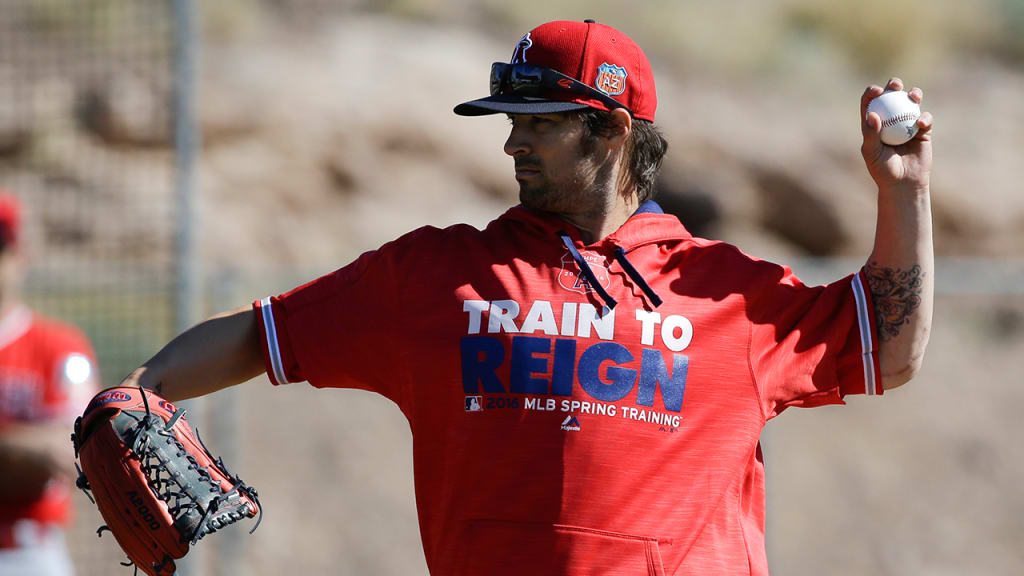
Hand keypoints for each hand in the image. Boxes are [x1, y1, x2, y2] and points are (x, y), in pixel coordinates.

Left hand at [861, 77, 932, 194]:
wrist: (903, 183)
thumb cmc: (883, 170)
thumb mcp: (871, 153)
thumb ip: (871, 134)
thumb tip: (872, 114)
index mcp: (874, 123)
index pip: (870, 102)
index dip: (872, 92)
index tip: (876, 91)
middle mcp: (890, 120)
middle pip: (892, 96)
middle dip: (893, 85)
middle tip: (895, 85)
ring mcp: (907, 123)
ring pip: (911, 102)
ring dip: (913, 93)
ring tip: (913, 95)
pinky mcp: (923, 131)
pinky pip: (925, 119)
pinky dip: (924, 118)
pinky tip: (921, 123)